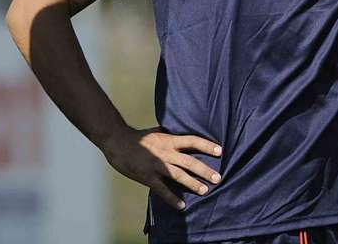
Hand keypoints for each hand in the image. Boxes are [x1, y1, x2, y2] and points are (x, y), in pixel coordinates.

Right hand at [103, 126, 222, 209]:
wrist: (117, 141)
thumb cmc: (138, 137)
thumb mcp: (157, 132)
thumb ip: (171, 135)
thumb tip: (184, 132)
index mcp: (169, 139)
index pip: (192, 141)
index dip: (207, 145)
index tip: (220, 151)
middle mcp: (165, 152)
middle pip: (189, 161)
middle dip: (205, 170)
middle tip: (218, 178)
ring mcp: (156, 165)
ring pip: (178, 175)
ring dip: (193, 184)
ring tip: (205, 191)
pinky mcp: (146, 176)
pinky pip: (162, 189)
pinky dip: (172, 199)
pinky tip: (181, 206)